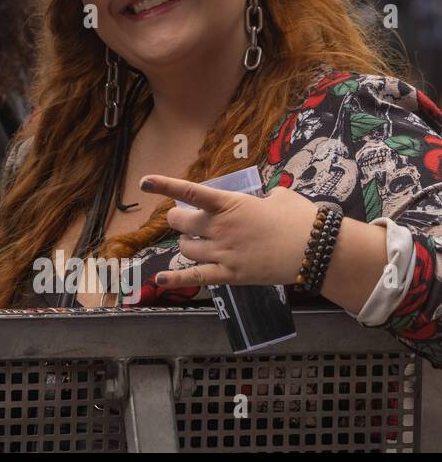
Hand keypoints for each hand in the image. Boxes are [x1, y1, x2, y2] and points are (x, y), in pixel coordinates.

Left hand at [138, 175, 317, 289]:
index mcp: (230, 204)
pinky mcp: (231, 275)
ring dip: (187, 244)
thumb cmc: (300, 218)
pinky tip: (160, 279)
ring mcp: (224, 252)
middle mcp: (220, 228)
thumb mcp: (277, 196)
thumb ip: (258, 197)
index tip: (144, 182)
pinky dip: (176, 278)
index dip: (164, 186)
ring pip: (186, 248)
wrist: (318, 249)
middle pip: (180, 223)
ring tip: (197, 243)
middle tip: (185, 221)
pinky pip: (196, 277)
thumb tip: (256, 200)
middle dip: (178, 220)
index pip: (190, 192)